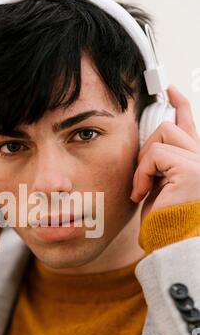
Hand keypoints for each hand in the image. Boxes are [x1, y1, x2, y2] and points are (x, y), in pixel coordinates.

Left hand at [130, 85, 199, 224]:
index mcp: (196, 162)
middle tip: (142, 181)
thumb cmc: (162, 221)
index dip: (180, 105)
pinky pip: (155, 154)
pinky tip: (142, 193)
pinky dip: (142, 173)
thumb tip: (152, 139)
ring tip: (143, 189)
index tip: (170, 88)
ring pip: (162, 135)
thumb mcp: (158, 185)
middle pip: (168, 127)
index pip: (189, 125)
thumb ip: (161, 161)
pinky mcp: (192, 170)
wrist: (167, 245)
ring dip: (144, 163)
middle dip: (146, 151)